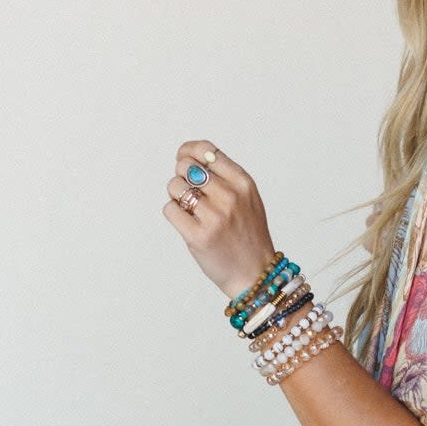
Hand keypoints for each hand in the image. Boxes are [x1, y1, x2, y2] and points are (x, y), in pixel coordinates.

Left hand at [164, 140, 278, 302]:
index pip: (206, 151)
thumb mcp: (248, 199)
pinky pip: (170, 209)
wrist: (256, 275)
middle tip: (189, 193)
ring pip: (175, 186)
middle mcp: (230, 197)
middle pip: (186, 167)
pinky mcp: (199, 237)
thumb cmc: (248, 236)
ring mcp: (215, 217)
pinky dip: (174, 214)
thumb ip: (225, 176)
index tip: (183, 159)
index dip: (188, 151)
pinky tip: (187, 223)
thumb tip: (187, 157)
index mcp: (243, 183)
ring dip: (176, 196)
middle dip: (182, 176)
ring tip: (190, 210)